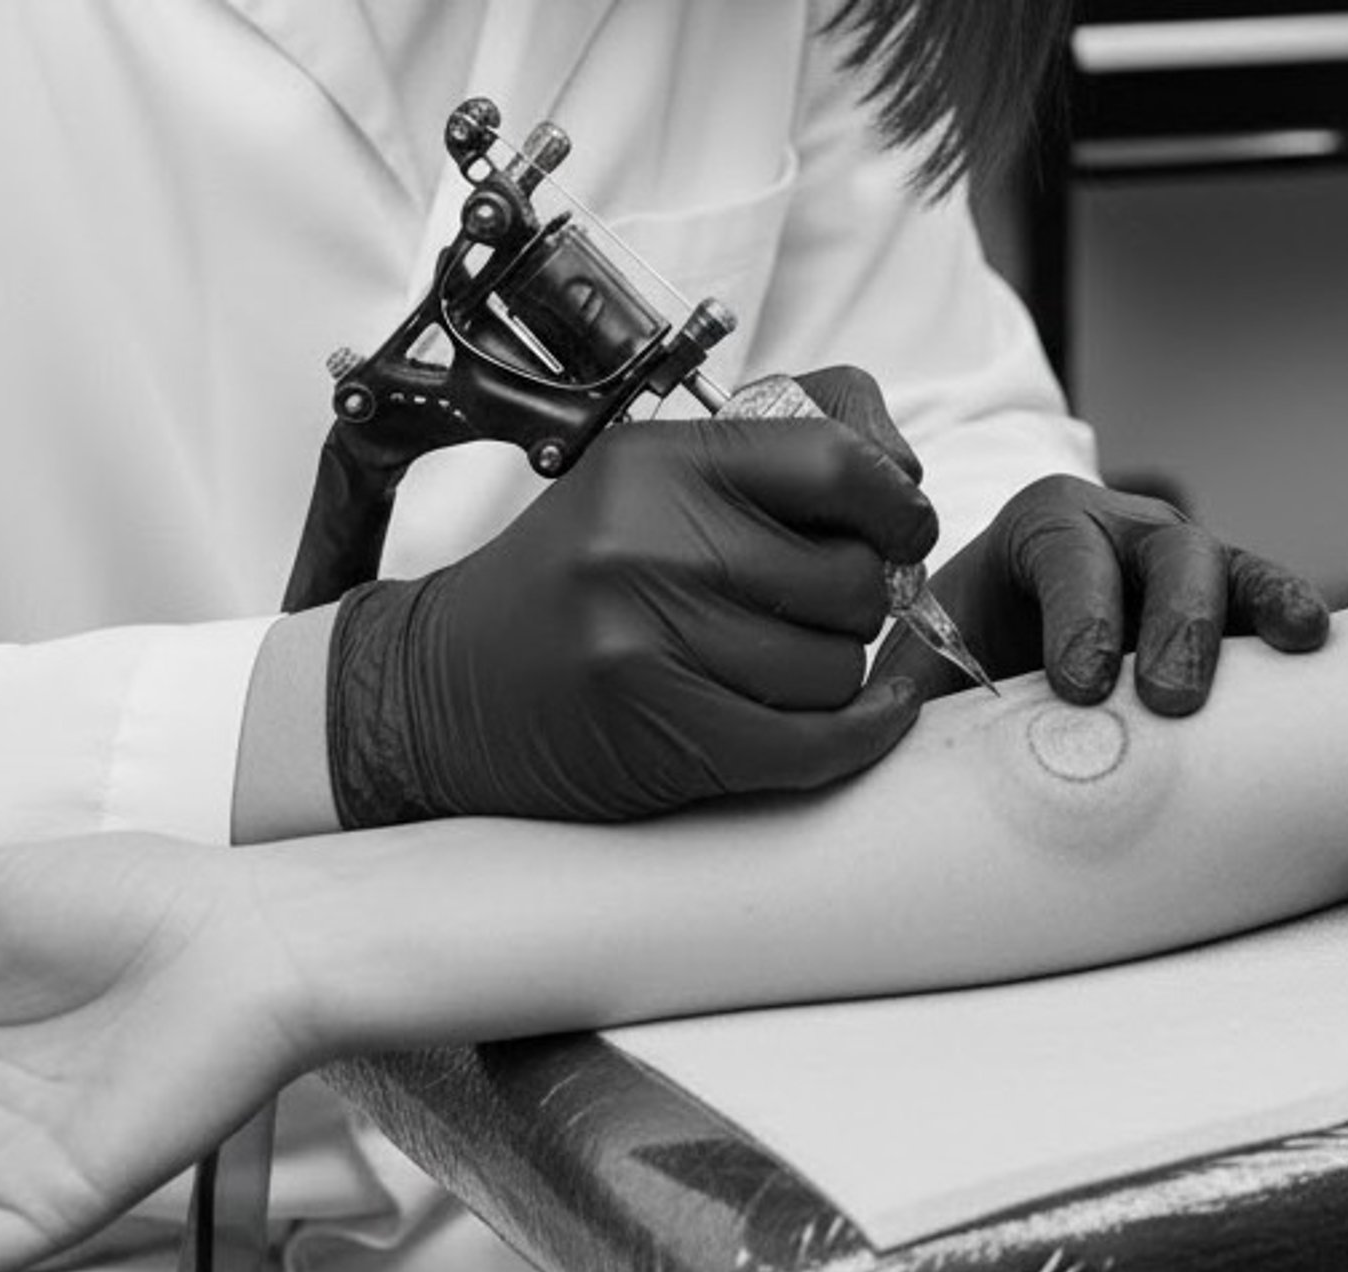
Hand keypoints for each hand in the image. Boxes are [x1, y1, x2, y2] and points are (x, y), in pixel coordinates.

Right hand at [327, 368, 937, 825]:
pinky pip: (813, 743)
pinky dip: (856, 737)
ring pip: (837, 668)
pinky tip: (865, 718)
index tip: (901, 528)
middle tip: (815, 609)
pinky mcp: (656, 729)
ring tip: (772, 662)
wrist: (441, 687)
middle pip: (851, 579)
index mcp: (654, 463)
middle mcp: (647, 543)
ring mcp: (646, 641)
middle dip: (858, 602)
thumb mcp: (642, 484)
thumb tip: (905, 470)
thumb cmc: (568, 584)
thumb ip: (772, 452)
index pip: (837, 464)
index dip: (898, 502)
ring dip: (832, 674)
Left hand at [877, 474, 1330, 714]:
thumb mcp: (919, 667)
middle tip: (1168, 697)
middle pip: (1163, 551)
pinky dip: (1287, 613)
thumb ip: (903, 694)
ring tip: (1279, 657)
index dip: (1079, 613)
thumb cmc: (959, 660)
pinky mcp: (1226, 607)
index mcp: (1037, 528)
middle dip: (1171, 620)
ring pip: (1225, 569)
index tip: (1078, 685)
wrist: (997, 660)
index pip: (1065, 551)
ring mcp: (1181, 565)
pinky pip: (1264, 601)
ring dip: (1245, 615)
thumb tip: (874, 750)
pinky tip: (1311, 641)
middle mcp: (1120, 531)